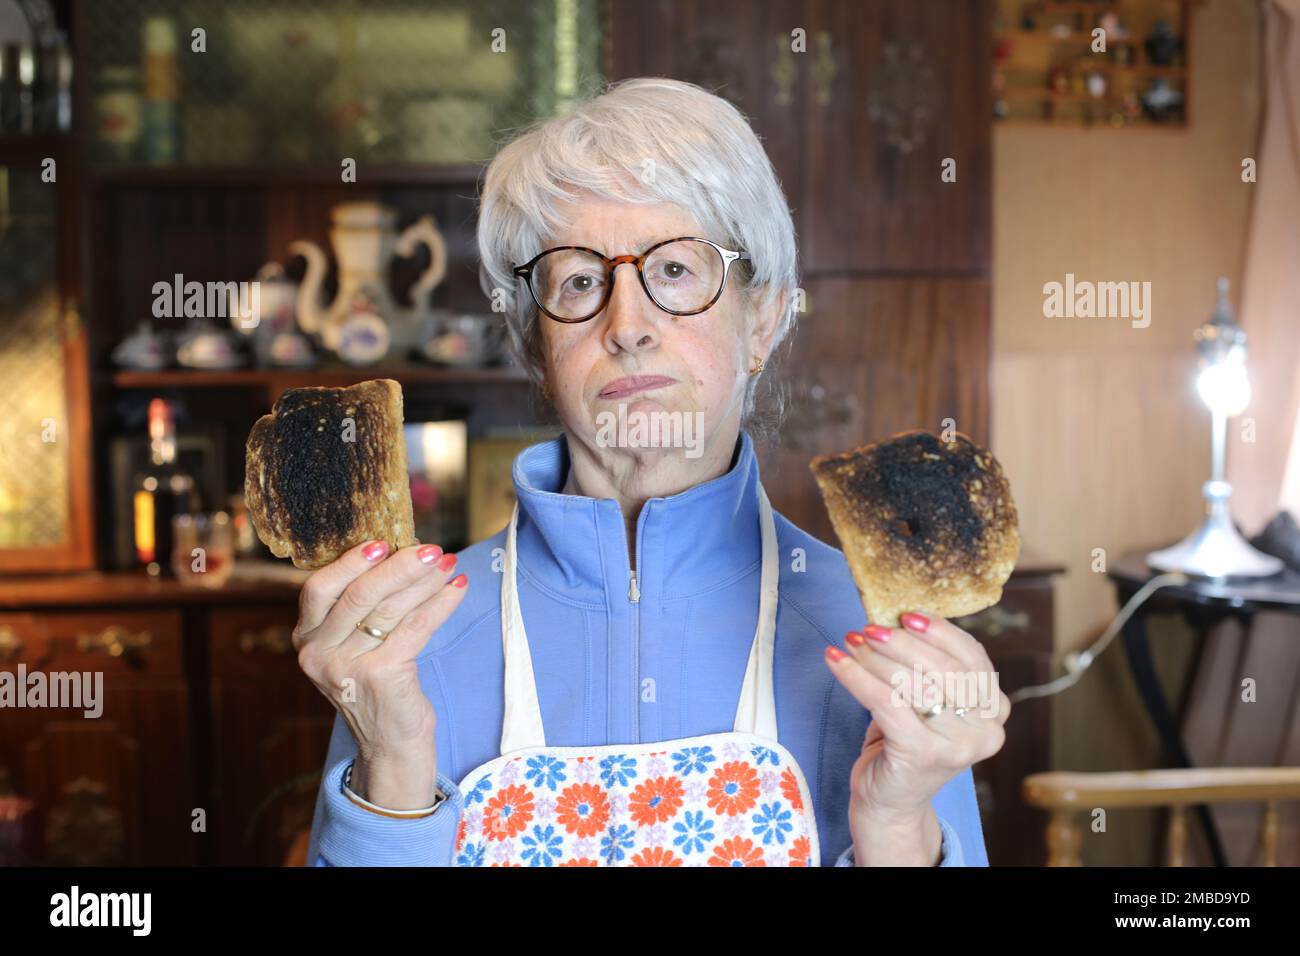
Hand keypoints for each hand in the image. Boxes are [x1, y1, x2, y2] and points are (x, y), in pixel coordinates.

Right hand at [294, 539, 468, 808]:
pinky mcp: (380, 678)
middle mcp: (318, 653)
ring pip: (390, 609)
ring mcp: (347, 668)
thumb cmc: (379, 683)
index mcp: (307, 637)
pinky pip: (416, 628)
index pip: (318, 588)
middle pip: (358, 594)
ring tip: (449, 563)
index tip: (383, 541)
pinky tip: (458, 589)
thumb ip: (363, 607)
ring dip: (425, 582)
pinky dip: (440, 604)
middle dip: (399, 566)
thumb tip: (403, 549)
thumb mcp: (355, 646)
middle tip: (431, 548)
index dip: (350, 561)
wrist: (391, 744)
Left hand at [824, 610, 1009, 860]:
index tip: (906, 614)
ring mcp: (958, 746)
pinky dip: (855, 676)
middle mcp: (986, 730)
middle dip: (901, 642)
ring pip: (913, 683)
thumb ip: (928, 667)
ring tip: (850, 642)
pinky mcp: (923, 754)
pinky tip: (835, 660)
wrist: (890, 803)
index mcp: (995, 710)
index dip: (940, 631)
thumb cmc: (906, 742)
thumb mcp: (928, 702)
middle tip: (868, 628)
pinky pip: (885, 702)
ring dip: (875, 657)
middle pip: (943, 668)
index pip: (973, 657)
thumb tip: (893, 617)